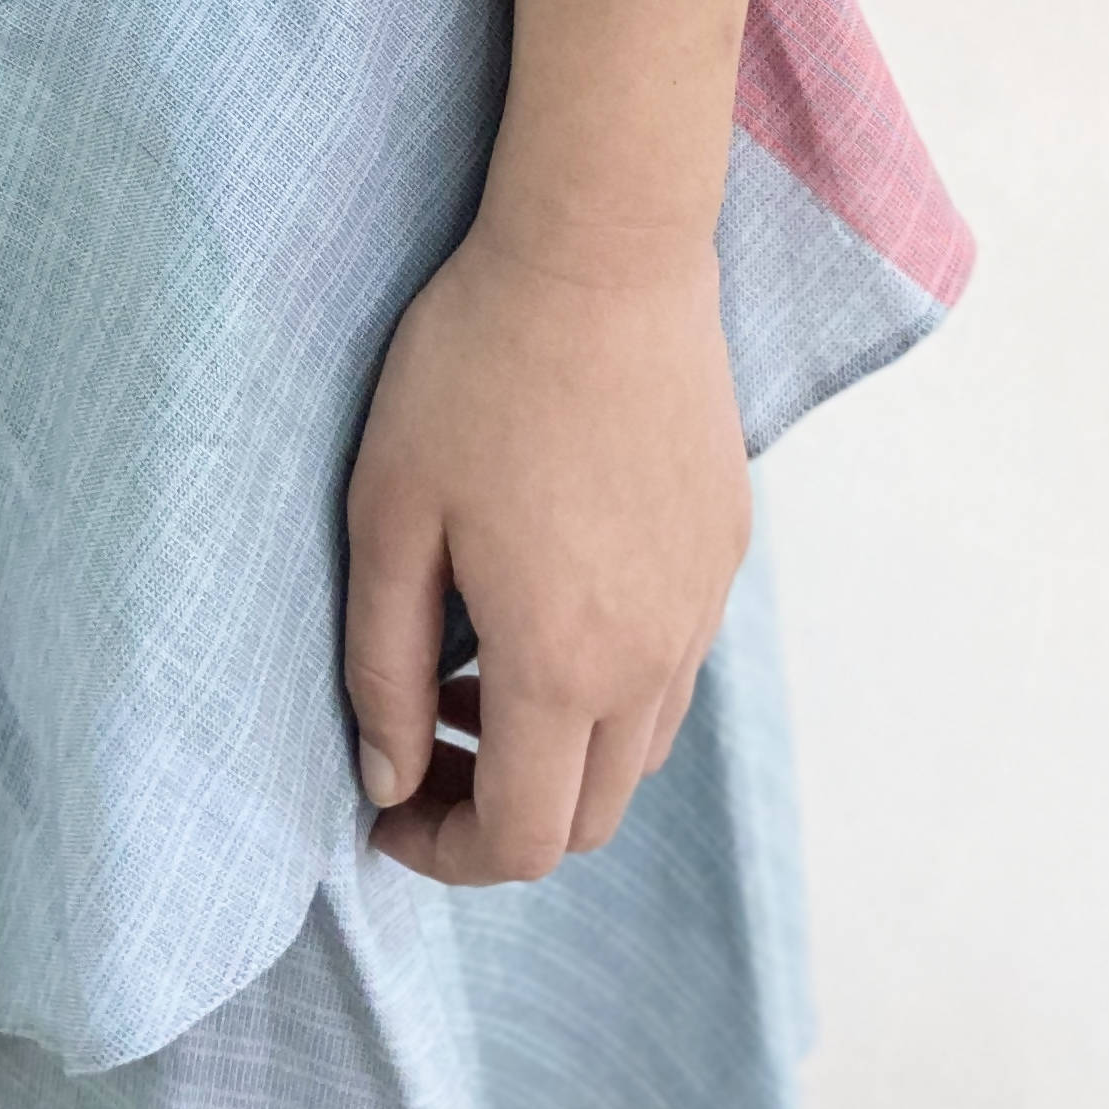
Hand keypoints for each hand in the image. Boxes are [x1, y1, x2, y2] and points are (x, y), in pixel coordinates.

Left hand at [342, 214, 749, 883]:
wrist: (603, 253)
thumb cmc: (474, 369)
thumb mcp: (389, 514)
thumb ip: (383, 665)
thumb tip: (387, 780)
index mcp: (562, 662)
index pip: (521, 841)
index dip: (445, 855)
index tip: (384, 812)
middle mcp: (652, 658)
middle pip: (588, 817)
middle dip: (498, 815)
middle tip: (417, 745)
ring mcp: (702, 606)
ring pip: (637, 750)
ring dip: (554, 752)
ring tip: (470, 671)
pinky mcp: (725, 550)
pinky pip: (671, 669)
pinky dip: (605, 687)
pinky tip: (541, 599)